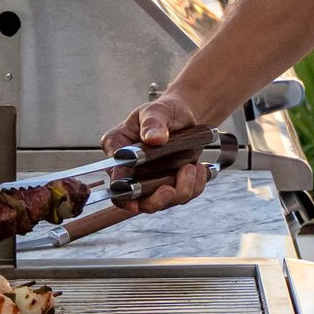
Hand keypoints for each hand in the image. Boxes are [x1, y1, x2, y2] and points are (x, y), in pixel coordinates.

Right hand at [100, 90, 211, 214]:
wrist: (185, 118)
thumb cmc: (165, 112)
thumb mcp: (158, 111)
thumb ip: (153, 123)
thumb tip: (153, 138)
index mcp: (118, 147)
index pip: (114, 176)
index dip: (122, 193)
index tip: (134, 202)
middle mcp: (130, 169)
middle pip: (134, 199)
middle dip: (155, 200)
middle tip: (170, 190)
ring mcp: (149, 181)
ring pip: (160, 202)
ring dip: (180, 190)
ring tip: (192, 167)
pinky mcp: (168, 186)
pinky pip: (180, 196)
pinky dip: (193, 187)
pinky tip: (199, 169)